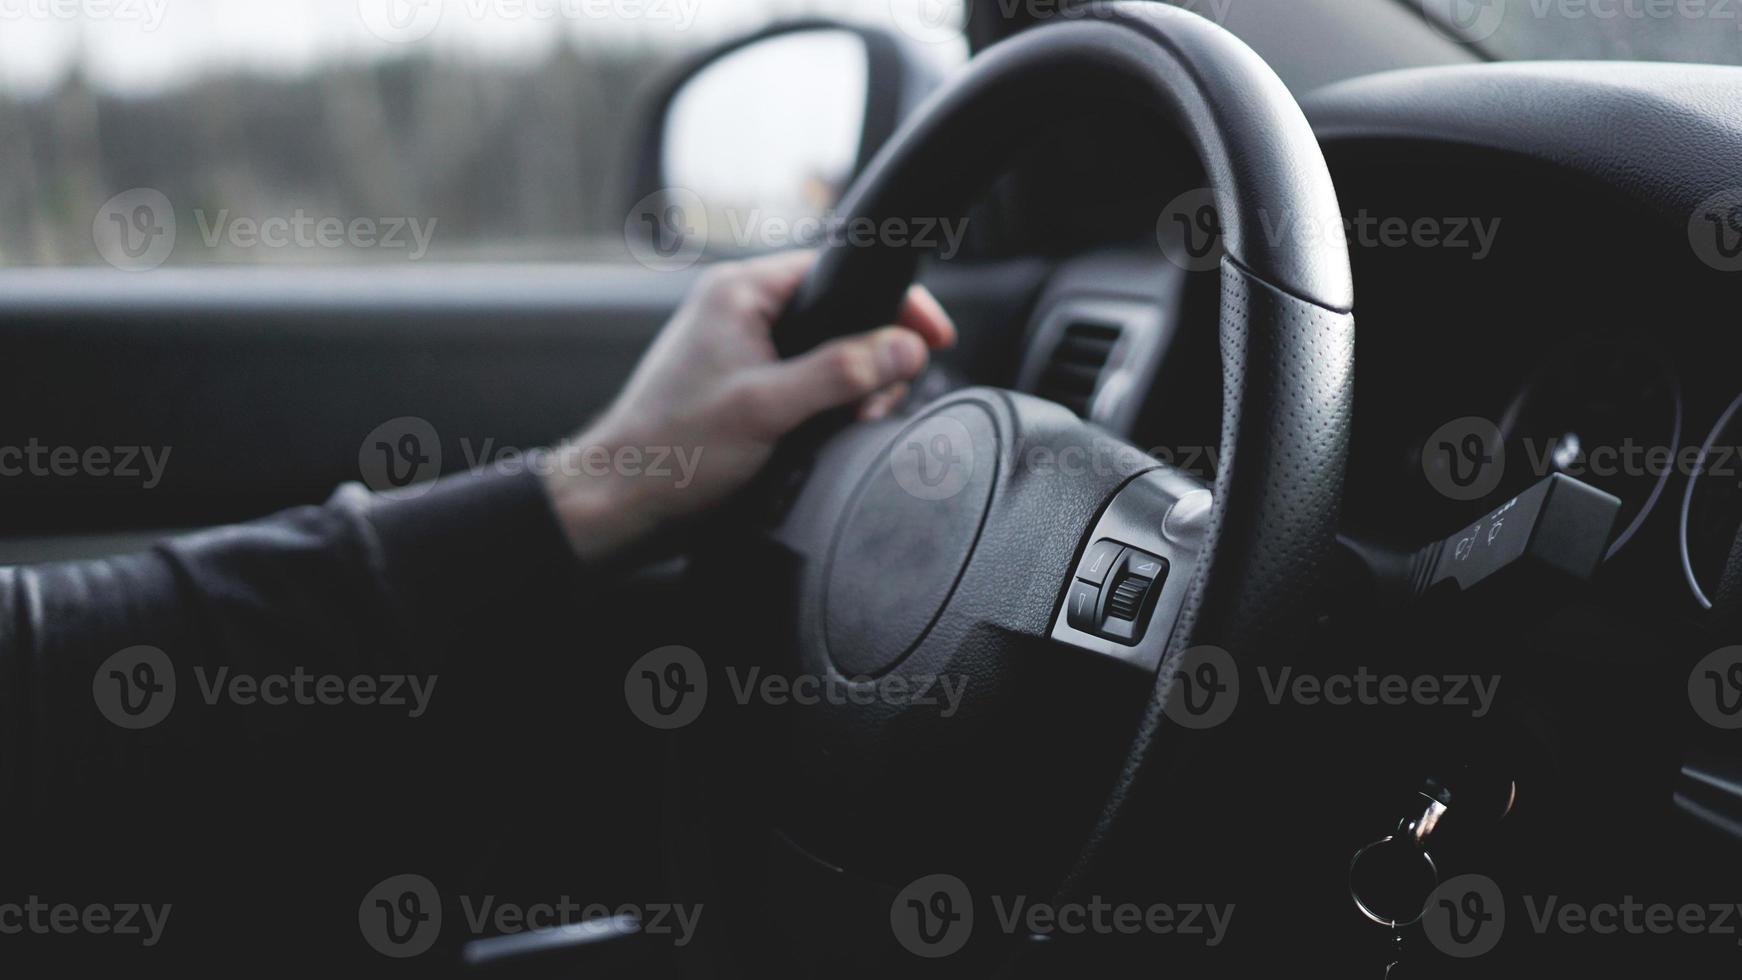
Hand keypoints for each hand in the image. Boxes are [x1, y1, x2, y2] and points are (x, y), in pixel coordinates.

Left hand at [543, 250, 955, 561]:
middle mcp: (744, 315)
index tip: (931, 335)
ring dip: (853, 391)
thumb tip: (906, 347)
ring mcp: (746, 355)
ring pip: (831, 357)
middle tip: (873, 405)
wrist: (623, 505)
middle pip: (842, 316)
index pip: (836, 271)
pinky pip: (811, 388)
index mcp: (740, 292)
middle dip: (874, 359)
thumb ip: (841, 372)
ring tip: (848, 426)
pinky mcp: (749, 394)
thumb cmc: (672, 450)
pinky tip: (827, 439)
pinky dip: (830, 411)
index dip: (890, 302)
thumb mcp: (766, 407)